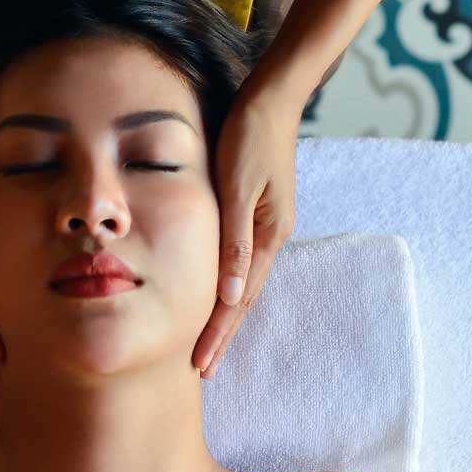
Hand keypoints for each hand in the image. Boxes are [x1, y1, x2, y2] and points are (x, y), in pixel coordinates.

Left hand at [192, 90, 302, 378]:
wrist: (270, 100)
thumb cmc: (249, 137)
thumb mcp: (239, 187)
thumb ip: (235, 241)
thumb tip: (229, 295)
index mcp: (267, 237)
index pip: (238, 300)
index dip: (219, 334)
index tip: (201, 365)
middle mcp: (269, 240)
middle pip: (241, 301)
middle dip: (221, 337)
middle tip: (202, 371)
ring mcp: (264, 230)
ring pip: (239, 287)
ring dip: (223, 319)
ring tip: (206, 347)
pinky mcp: (254, 218)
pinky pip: (238, 266)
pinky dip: (225, 291)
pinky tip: (214, 301)